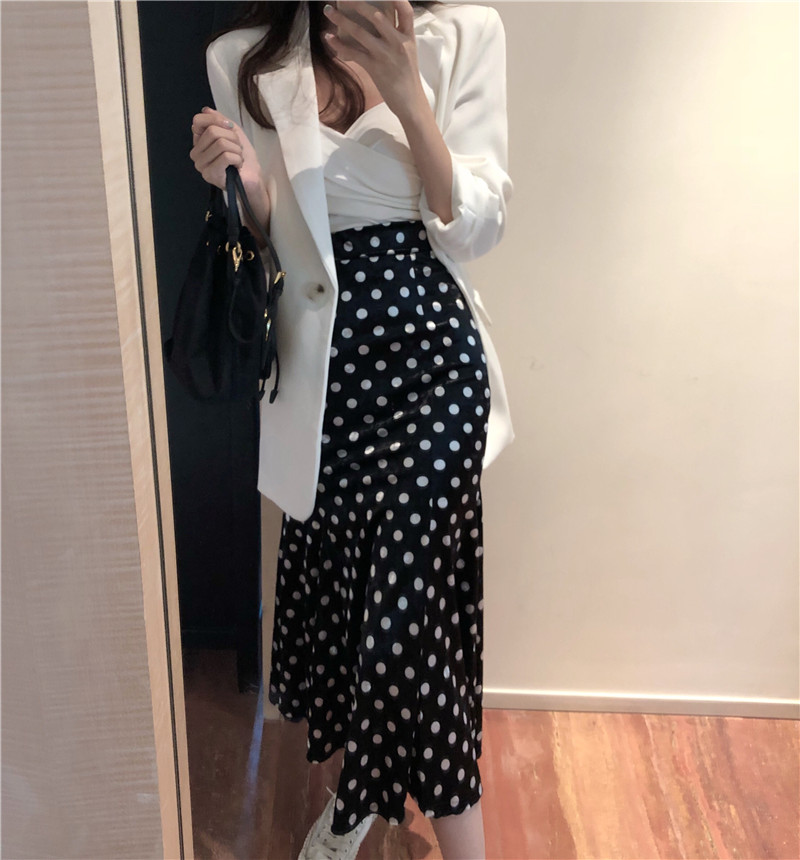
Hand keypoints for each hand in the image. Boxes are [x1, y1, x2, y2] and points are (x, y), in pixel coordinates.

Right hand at [189, 107, 263, 192]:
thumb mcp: (233, 133)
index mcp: (199, 142)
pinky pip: (225, 156)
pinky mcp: (210, 174)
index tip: (231, 128)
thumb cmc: (243, 159)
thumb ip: (219, 120)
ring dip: (237, 150)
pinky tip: (237, 166)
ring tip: (238, 158)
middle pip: (212, 131)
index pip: (198, 121)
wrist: (253, 180)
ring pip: (220, 143)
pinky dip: (237, 159)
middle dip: (232, 137)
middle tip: (237, 148)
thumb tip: (206, 110)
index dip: (217, 120)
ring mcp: (201, 165)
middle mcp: (196, 154)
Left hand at [322, 1, 425, 121]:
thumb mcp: (408, 52)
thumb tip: (376, 23)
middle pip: (376, 15)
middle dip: (356, 3)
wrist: (411, 102)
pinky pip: (353, 52)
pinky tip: (329, 38)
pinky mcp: (375, 67)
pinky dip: (338, 44)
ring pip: (360, 32)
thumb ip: (395, 36)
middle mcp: (397, 42)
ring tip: (329, 12)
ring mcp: (385, 54)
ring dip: (341, 20)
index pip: (405, 10)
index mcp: (408, 36)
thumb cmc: (407, 78)